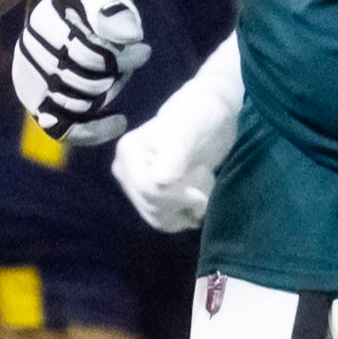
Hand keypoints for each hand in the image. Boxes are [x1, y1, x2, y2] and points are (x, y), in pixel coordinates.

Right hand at [13, 0, 147, 144]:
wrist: (68, 14)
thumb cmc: (90, 6)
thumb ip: (114, 12)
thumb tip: (130, 36)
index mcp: (42, 30)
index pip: (85, 56)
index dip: (119, 59)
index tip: (144, 50)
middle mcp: (30, 61)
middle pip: (82, 84)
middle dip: (112, 75)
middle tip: (132, 58)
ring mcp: (33, 87)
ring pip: (76, 108)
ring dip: (105, 95)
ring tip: (119, 75)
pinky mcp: (41, 107)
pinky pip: (66, 130)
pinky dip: (94, 130)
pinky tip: (120, 122)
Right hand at [113, 101, 224, 231]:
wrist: (212, 118)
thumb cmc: (200, 118)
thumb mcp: (188, 132)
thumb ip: (174, 155)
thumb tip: (159, 181)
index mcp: (127, 154)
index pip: (148, 190)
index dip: (177, 195)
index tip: (203, 183)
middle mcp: (125, 172)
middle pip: (151, 207)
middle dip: (183, 202)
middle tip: (205, 181)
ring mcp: (137, 186)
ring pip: (158, 218)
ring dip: (185, 209)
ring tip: (201, 186)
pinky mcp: (151, 197)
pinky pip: (164, 220)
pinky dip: (184, 215)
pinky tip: (197, 197)